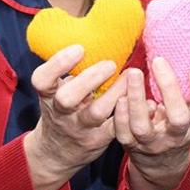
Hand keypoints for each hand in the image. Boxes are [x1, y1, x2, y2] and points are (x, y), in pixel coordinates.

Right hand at [24, 44, 125, 189]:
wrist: (56, 153)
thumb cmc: (61, 111)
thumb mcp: (55, 92)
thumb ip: (68, 71)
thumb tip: (93, 36)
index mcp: (48, 96)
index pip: (42, 79)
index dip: (58, 64)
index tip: (80, 48)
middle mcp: (61, 113)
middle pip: (66, 98)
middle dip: (88, 79)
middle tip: (110, 64)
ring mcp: (80, 128)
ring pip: (96, 113)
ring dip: (115, 93)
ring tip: (130, 77)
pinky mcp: (98, 140)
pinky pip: (116, 127)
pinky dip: (131, 114)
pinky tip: (147, 102)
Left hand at [115, 57, 189, 189]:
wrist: (159, 163)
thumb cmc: (176, 126)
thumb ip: (189, 94)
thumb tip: (185, 54)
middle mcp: (176, 138)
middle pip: (177, 119)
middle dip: (168, 89)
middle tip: (159, 61)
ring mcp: (152, 144)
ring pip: (142, 127)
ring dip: (136, 98)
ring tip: (133, 72)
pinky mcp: (131, 146)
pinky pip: (123, 132)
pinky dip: (121, 114)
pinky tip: (120, 96)